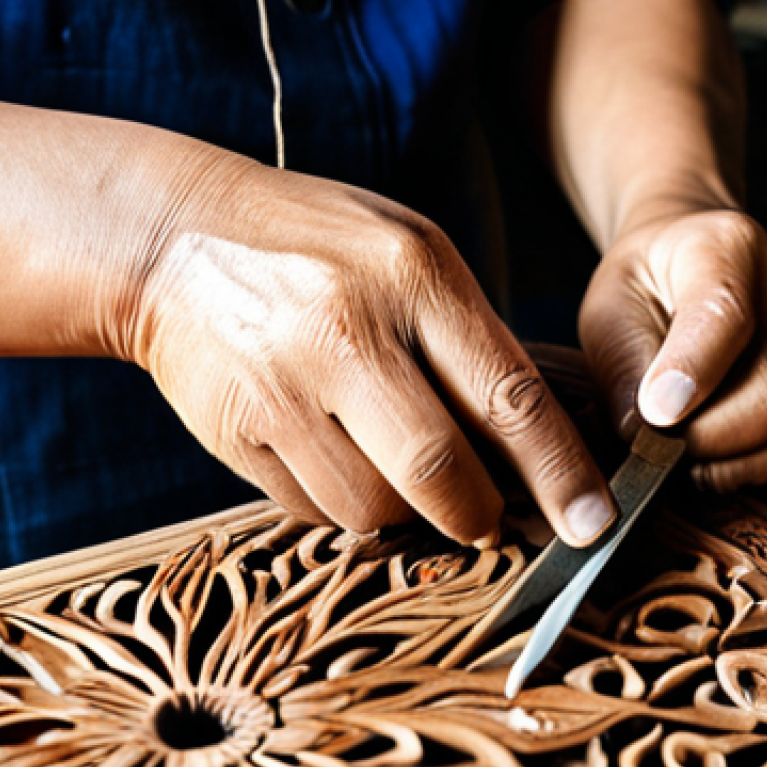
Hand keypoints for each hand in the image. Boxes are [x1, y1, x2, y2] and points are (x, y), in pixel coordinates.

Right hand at [126, 159, 614, 546]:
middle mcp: (347, 332)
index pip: (508, 396)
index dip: (560, 473)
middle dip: (479, 516)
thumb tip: (524, 444)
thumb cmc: (314, 245)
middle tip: (488, 521)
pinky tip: (331, 455)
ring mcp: (283, 388)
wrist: (174, 240)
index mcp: (411, 275)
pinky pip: (313, 509)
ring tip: (391, 470)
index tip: (593, 525)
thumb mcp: (406, 251)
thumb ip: (468, 337)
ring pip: (372, 509)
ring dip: (402, 514)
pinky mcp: (234, 433)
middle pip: (439, 470)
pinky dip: (340, 504)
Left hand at [579, 210, 766, 489]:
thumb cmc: (641, 285)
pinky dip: (754, 465)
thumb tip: (643, 434)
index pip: (724, 314)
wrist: (683, 263)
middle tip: (655, 448)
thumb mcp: (609, 309)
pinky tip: (711, 464)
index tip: (656, 415)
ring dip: (730, 461)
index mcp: (726, 247)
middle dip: (706, 439)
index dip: (691, 374)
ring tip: (680, 457)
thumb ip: (624, 365)